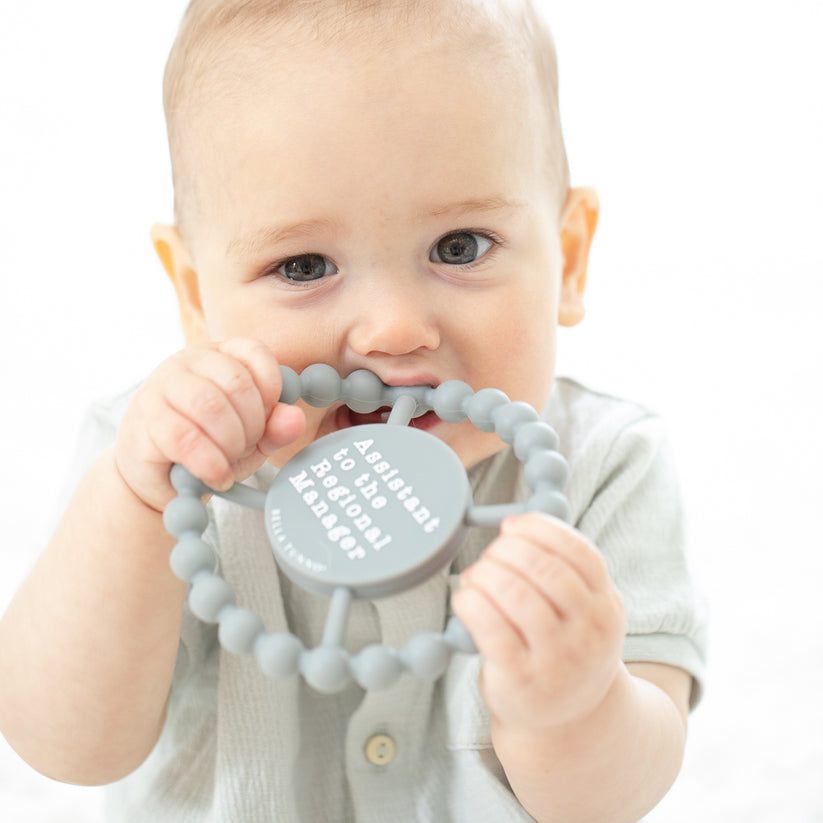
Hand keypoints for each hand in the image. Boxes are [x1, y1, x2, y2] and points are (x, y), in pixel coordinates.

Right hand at [115, 338, 305, 511]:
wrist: (158, 479)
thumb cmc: (208, 448)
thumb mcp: (251, 438)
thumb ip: (275, 427)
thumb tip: (295, 418)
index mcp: (217, 356)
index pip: (255, 352)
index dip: (272, 390)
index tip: (268, 419)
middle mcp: (185, 362)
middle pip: (237, 382)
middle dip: (252, 424)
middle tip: (247, 447)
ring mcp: (160, 388)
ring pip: (210, 406)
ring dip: (231, 443)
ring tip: (229, 461)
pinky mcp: (145, 421)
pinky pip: (186, 438)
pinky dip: (211, 464)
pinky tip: (217, 476)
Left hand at [452, 513, 625, 731]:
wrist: (571, 721)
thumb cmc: (567, 648)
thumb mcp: (586, 610)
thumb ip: (564, 570)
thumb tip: (514, 526)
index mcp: (606, 605)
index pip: (579, 552)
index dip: (540, 529)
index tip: (512, 526)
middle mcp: (588, 632)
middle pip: (545, 569)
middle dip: (508, 551)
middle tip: (490, 554)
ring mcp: (557, 658)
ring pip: (516, 594)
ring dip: (486, 574)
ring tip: (475, 576)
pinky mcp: (521, 679)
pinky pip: (491, 628)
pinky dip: (471, 603)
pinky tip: (465, 599)